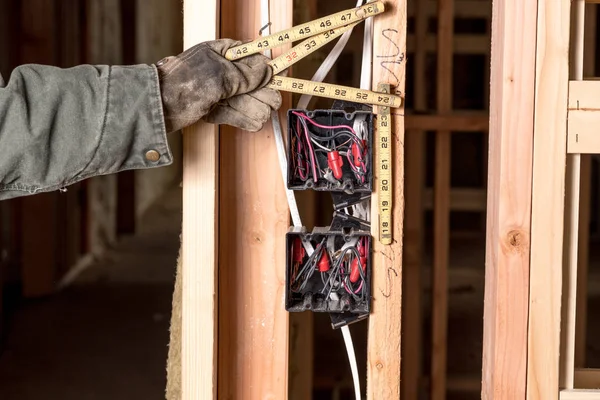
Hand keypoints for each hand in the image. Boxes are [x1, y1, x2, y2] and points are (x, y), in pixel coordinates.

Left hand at [156, 38, 281, 132]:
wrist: (159, 107)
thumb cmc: (184, 83)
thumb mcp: (220, 74)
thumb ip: (245, 74)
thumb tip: (267, 70)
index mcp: (221, 53)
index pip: (251, 57)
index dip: (266, 67)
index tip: (279, 76)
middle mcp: (221, 71)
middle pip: (251, 82)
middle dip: (263, 92)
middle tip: (274, 102)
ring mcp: (217, 91)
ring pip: (244, 100)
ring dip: (256, 108)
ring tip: (265, 115)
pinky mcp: (213, 109)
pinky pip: (234, 113)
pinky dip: (245, 118)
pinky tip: (255, 122)